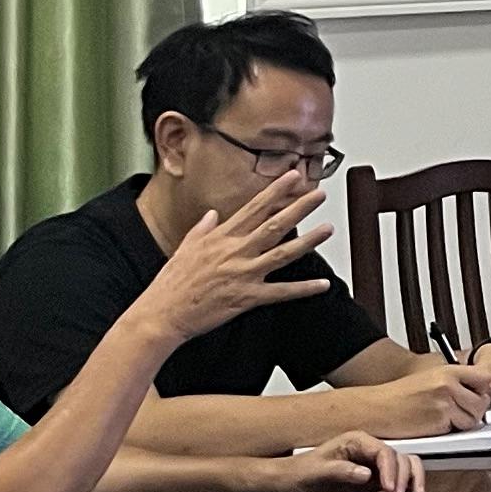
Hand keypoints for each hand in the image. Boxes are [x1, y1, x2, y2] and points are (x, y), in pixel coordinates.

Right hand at [138, 163, 332, 346]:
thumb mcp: (184, 248)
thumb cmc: (171, 283)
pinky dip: (303, 289)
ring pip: (282, 254)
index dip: (276, 191)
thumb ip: (202, 229)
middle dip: (299, 208)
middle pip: (273, 226)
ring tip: (328, 228)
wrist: (162, 314)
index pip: (254, 208)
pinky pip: (281, 292)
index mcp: (221, 238)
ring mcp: (243, 274)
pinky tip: (323, 284)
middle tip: (320, 194)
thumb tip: (212, 214)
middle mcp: (235, 252)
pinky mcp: (246, 298)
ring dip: (307, 242)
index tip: (293, 176)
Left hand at [255, 428, 417, 491]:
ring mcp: (371, 465)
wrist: (286, 486)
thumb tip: (368, 474)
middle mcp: (368, 450)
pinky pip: (397, 479)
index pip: (384, 452)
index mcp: (356, 442)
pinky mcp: (372, 479)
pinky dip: (408, 485)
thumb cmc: (298, 476)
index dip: (392, 470)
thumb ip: (341, 471)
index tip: (390, 490)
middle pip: (399, 457)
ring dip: (411, 479)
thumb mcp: (316, 474)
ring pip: (404, 466)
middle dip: (404, 476)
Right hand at [355, 364, 490, 437]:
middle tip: (458, 411)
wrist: (376, 409)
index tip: (477, 394)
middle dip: (474, 409)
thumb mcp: (431, 378)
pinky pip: (458, 430)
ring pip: (473, 419)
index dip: (483, 389)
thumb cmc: (400, 396)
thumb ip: (456, 381)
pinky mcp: (438, 422)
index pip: (485, 377)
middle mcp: (448, 385)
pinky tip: (436, 425)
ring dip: (464, 422)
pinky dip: (451, 431)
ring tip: (445, 418)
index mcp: (448, 371)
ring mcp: (444, 404)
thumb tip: (483, 389)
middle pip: (483, 401)